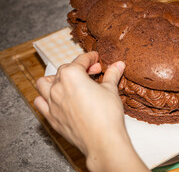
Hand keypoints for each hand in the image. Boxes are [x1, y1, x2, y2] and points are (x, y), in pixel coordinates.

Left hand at [34, 52, 147, 171]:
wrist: (102, 140)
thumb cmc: (107, 115)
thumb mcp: (111, 90)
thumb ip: (112, 75)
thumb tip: (118, 65)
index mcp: (72, 75)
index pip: (81, 60)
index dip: (90, 57)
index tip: (95, 58)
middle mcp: (58, 87)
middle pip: (65, 70)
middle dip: (79, 68)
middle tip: (93, 72)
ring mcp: (52, 102)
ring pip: (44, 84)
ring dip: (55, 79)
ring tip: (68, 82)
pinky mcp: (51, 117)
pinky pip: (40, 102)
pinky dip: (46, 98)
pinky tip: (57, 99)